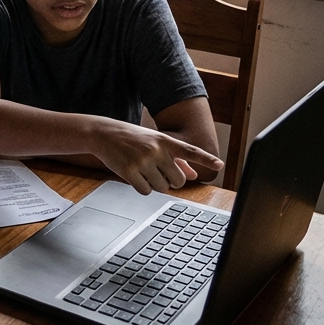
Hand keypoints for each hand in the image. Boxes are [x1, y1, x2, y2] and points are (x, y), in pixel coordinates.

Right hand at [90, 120, 223, 195]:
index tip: (220, 165)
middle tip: (160, 174)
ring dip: (156, 185)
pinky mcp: (129, 171)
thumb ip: (176, 158)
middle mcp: (155, 149)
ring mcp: (142, 160)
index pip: (189, 151)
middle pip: (178, 180)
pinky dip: (143, 188)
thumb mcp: (155, 142)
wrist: (104, 133)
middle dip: (171, 182)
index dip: (206, 159)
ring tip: (145, 172)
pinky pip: (146, 191)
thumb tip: (193, 174)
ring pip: (162, 188)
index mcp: (164, 140)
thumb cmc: (133, 138)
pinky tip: (135, 177)